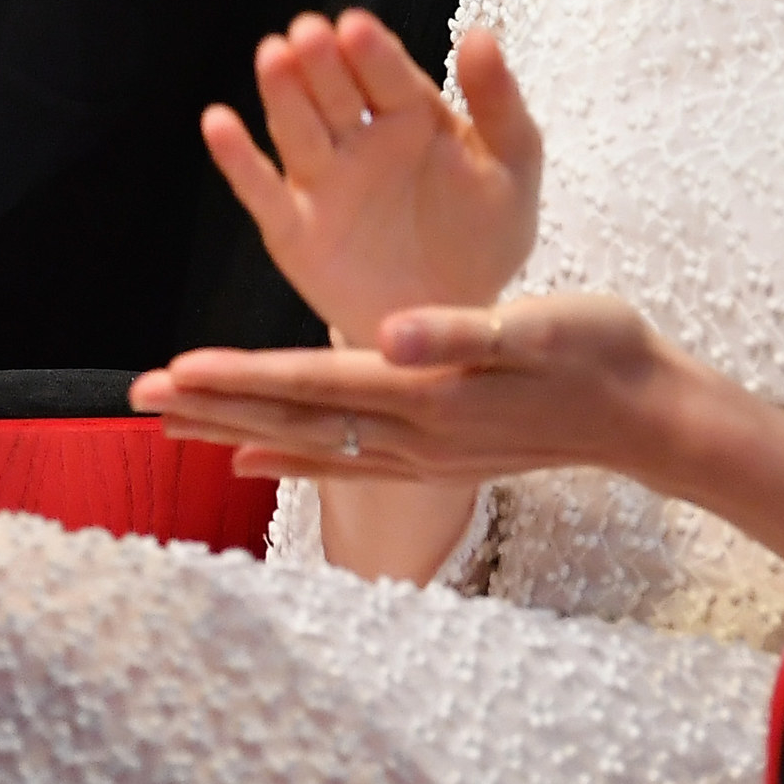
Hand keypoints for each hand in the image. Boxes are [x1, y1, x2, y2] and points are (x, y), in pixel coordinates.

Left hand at [142, 292, 783, 611]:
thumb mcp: (537, 322)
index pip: (309, 381)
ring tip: (168, 426)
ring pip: (304, 440)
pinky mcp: (435, 454)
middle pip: (289, 419)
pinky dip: (288, 457)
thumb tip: (391, 335)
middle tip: (133, 401)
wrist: (650, 411)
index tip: (170, 374)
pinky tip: (250, 460)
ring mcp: (422, 451)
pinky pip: (341, 459)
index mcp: (424, 390)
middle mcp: (411, 430)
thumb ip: (460, 330)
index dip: (236, 378)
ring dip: (231, 431)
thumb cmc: (598, 348)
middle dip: (208, 408)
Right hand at [204, 11, 541, 350]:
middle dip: (322, 62)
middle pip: (335, 93)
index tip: (356, 27)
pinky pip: (262, 190)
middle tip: (308, 31)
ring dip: (282, 94)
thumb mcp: (513, 169)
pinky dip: (238, 160)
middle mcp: (359, 139)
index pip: (387, 75)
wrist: (452, 322)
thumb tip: (480, 34)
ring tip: (272, 56)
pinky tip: (218, 123)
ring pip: (297, 129)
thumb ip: (500, 105)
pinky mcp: (292, 228)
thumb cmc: (485, 235)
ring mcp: (322, 181)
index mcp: (412, 115)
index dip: (372, 53)